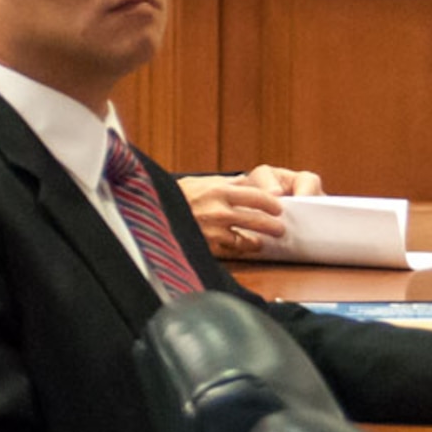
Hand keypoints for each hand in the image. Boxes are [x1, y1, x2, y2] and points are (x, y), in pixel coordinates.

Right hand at [180, 165, 324, 257]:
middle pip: (257, 220)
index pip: (257, 196)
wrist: (151, 211)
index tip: (279, 208)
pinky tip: (244, 248)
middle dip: (273, 226)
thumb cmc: (178, 195)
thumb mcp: (203, 181)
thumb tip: (249, 180)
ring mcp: (213, 231)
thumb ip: (227, 182)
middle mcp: (218, 211)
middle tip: (280, 228)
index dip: (272, 204)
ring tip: (263, 242)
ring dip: (257, 242)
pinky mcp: (206, 246)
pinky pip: (230, 251)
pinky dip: (239, 250)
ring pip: (246, 240)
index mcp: (220, 190)